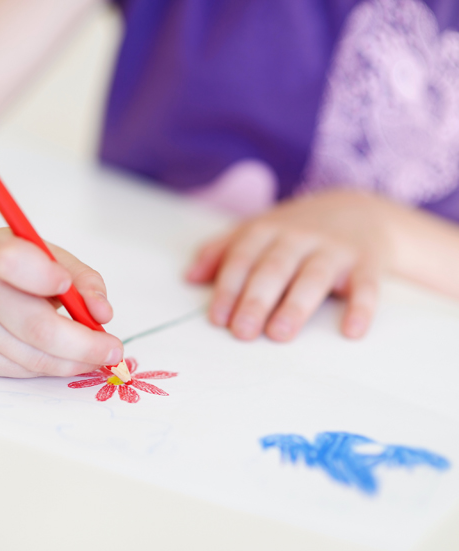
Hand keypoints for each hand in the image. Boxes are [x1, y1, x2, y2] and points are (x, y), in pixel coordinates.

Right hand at [0, 228, 123, 376]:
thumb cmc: (16, 268)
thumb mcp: (49, 256)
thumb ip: (82, 279)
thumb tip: (103, 314)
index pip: (14, 262)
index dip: (44, 276)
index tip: (69, 287)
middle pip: (35, 326)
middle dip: (83, 344)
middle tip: (113, 350)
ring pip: (33, 357)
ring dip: (73, 362)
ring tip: (95, 356)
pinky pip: (22, 370)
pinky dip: (52, 367)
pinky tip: (64, 358)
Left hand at [186, 191, 396, 340]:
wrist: (361, 209)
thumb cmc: (295, 232)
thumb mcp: (257, 232)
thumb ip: (221, 252)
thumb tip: (189, 277)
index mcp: (267, 230)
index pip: (242, 258)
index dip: (228, 288)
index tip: (217, 319)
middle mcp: (299, 236)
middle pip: (274, 269)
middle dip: (256, 300)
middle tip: (242, 332)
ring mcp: (334, 248)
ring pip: (314, 277)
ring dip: (296, 306)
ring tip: (279, 334)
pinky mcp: (367, 262)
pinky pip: (366, 286)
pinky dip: (361, 307)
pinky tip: (351, 332)